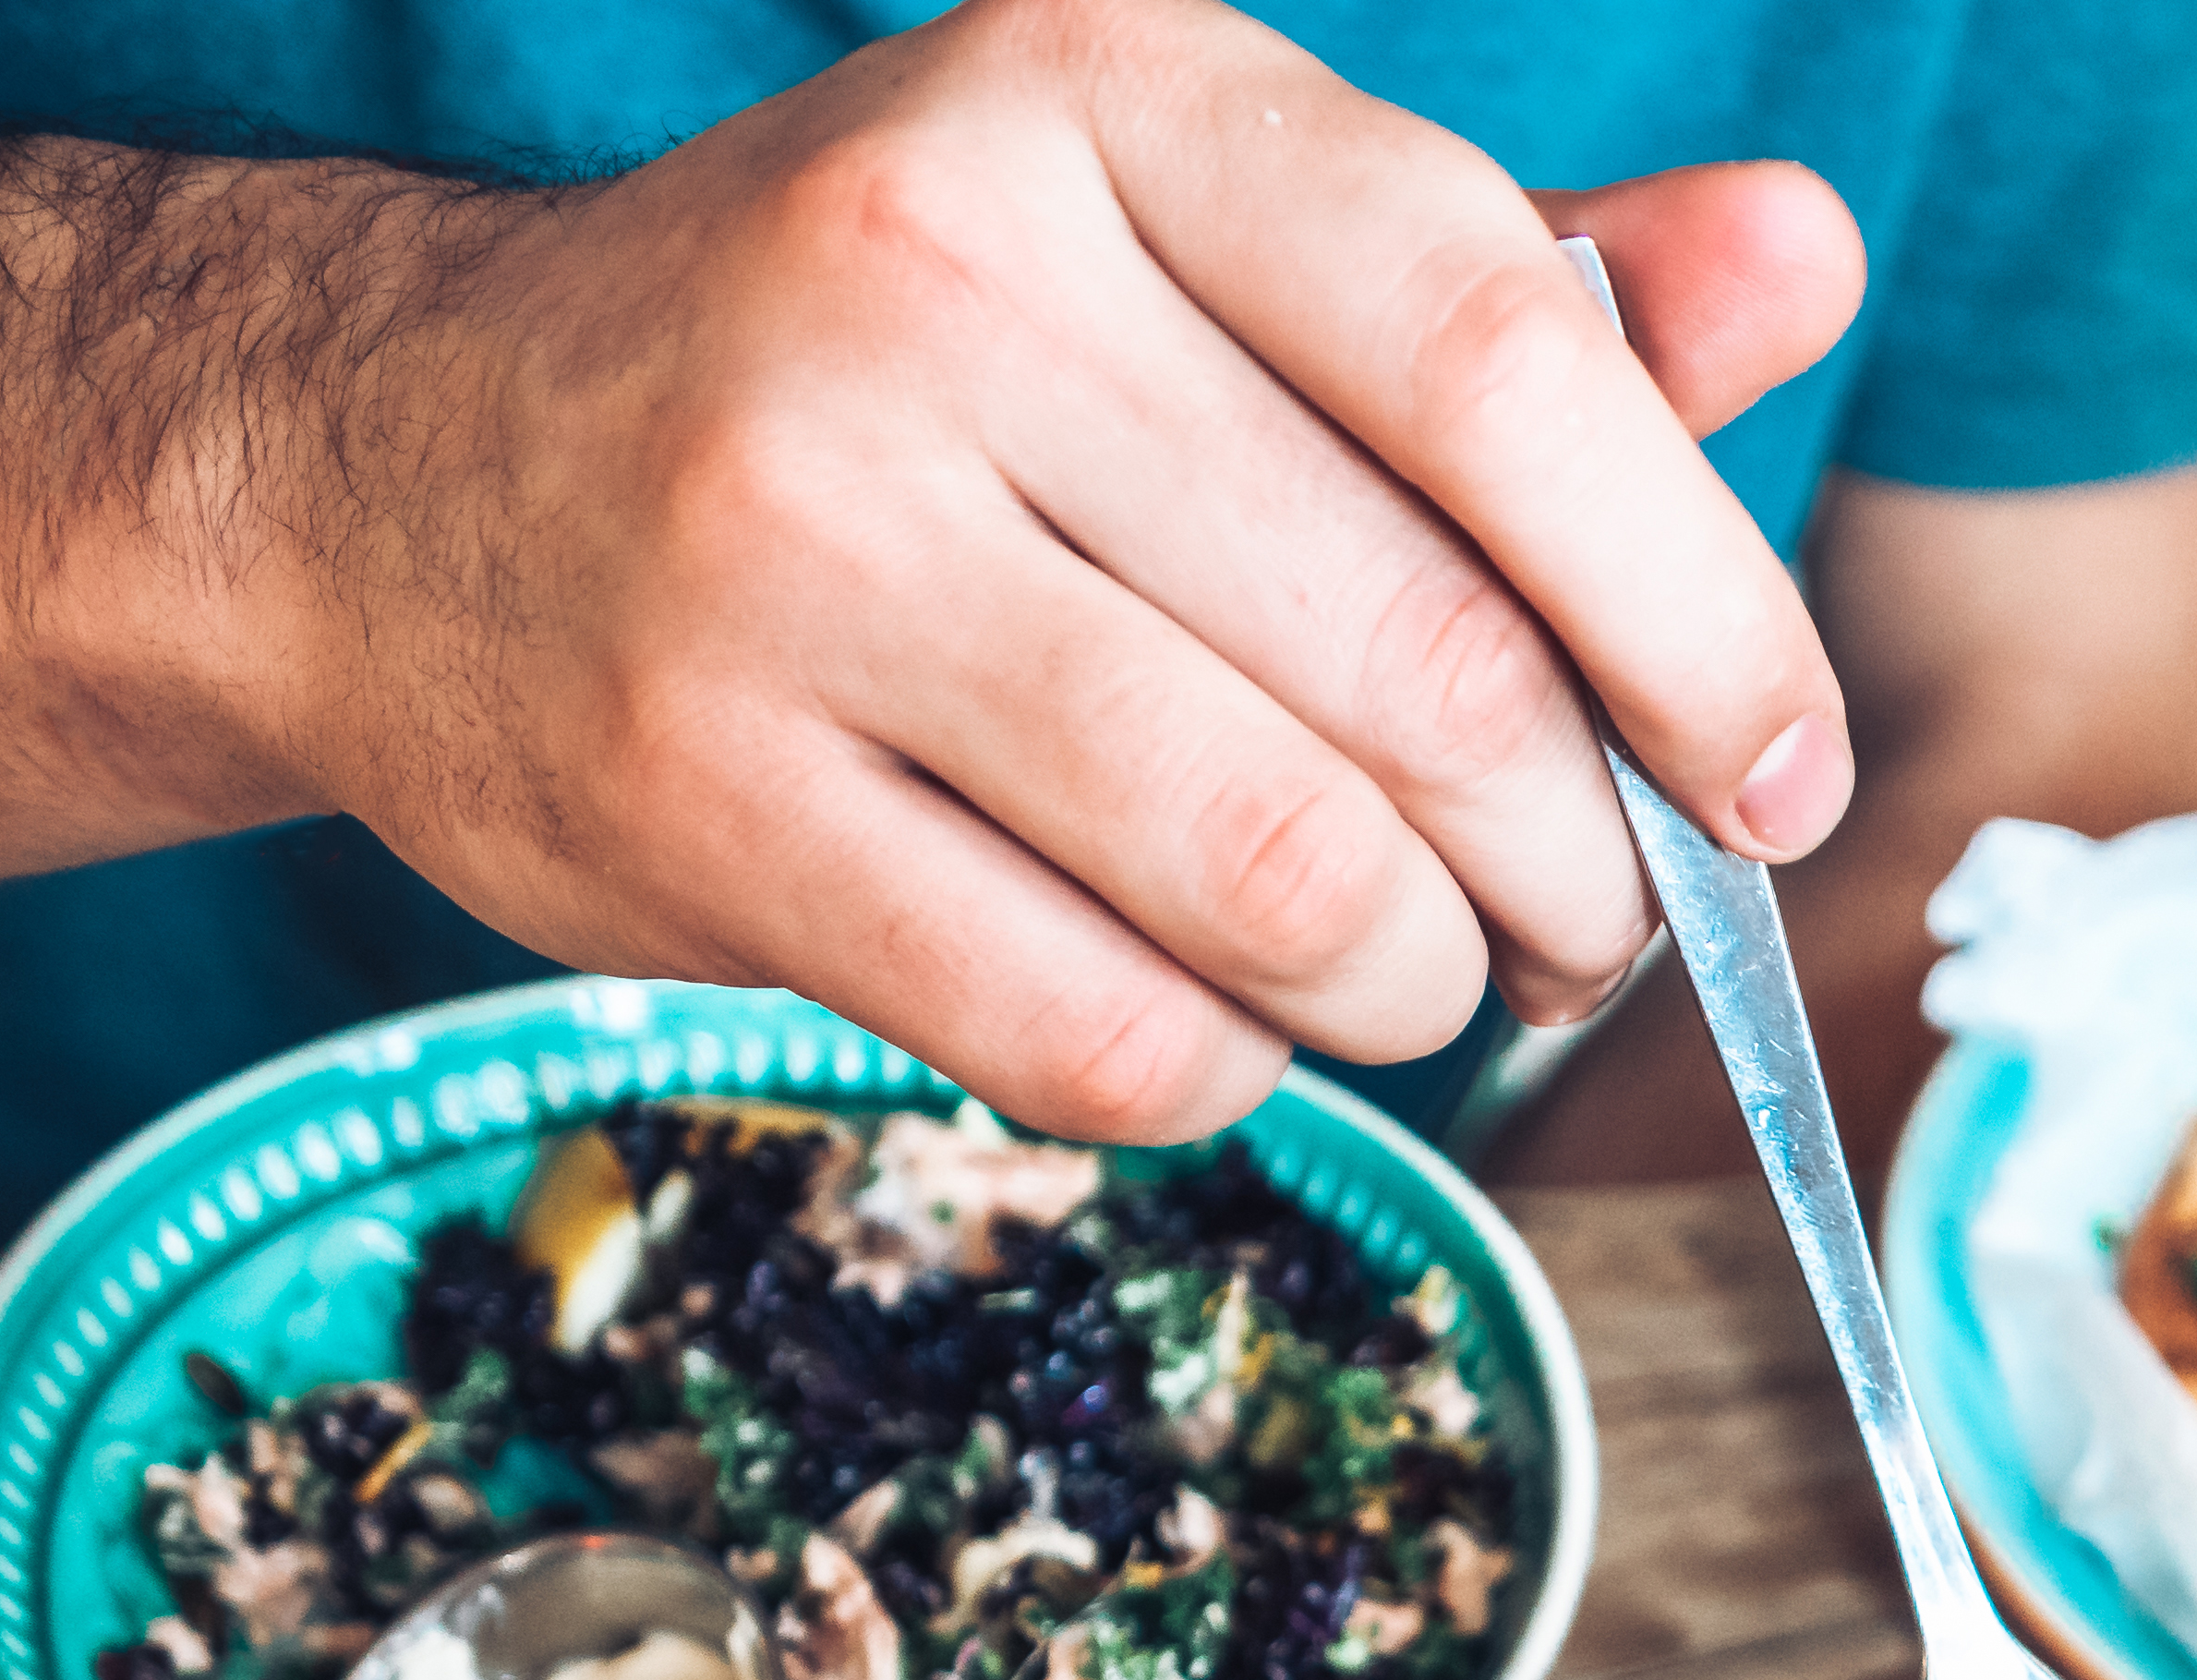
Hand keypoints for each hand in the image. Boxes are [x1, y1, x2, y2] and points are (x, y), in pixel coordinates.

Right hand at [266, 0, 1861, 1139]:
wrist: (395, 470)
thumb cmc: (900, 373)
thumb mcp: (1191, 242)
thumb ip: (1514, 283)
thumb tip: (1801, 258)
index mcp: (1101, 94)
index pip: (1501, 359)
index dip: (1702, 613)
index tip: (1778, 777)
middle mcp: (935, 282)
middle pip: (1432, 676)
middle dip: (1580, 867)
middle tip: (1584, 920)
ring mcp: (796, 547)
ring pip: (1296, 879)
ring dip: (1422, 987)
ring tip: (1417, 967)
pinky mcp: (707, 798)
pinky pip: (1111, 1030)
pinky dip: (1227, 1066)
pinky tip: (1205, 1002)